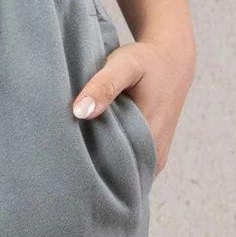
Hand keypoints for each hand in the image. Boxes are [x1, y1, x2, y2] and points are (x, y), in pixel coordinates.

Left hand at [71, 31, 194, 175]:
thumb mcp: (126, 65)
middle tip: (61, 158)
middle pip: (114, 177)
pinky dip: (109, 159)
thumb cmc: (147, 61)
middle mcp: (155, 158)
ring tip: (74, 153)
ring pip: (120, 173)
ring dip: (100, 166)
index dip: (85, 172)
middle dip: (89, 172)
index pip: (110, 174)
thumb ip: (103, 86)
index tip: (61, 162)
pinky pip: (126, 166)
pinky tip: (92, 148)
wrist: (174, 59)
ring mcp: (154, 159)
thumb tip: (79, 112)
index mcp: (150, 143)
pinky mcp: (152, 155)